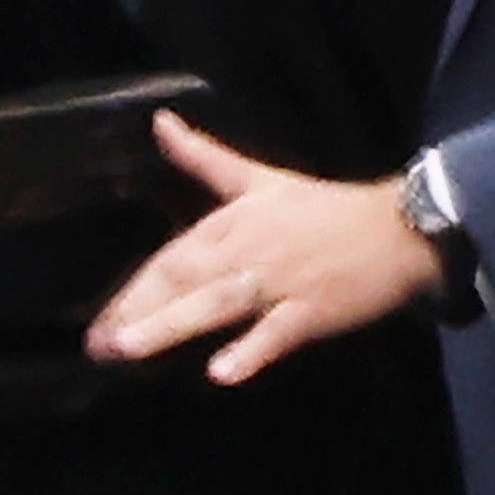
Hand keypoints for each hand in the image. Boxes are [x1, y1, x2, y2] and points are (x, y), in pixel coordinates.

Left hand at [85, 111, 443, 385]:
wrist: (397, 227)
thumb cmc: (323, 208)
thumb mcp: (258, 177)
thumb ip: (203, 156)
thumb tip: (159, 121)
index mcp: (231, 222)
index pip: (171, 258)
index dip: (133, 289)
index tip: (97, 321)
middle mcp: (246, 252)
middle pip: (183, 281)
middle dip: (136, 312)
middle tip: (97, 347)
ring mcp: (278, 283)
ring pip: (216, 305)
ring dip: (171, 326)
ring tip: (129, 349)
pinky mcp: (311, 312)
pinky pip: (276, 334)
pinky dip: (251, 352)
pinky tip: (220, 373)